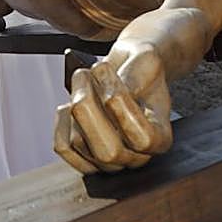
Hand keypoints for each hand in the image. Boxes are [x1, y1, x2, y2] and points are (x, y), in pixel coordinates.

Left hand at [54, 43, 173, 173]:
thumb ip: (133, 79)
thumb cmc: (140, 67)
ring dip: (75, 102)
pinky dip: (61, 121)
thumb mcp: (146, 60)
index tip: (113, 78)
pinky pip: (63, 147)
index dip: (124, 111)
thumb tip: (109, 100)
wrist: (128, 71)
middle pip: (108, 151)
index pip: (144, 140)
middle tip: (84, 73)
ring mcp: (110, 161)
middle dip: (89, 107)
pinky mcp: (85, 158)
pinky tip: (68, 102)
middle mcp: (137, 156)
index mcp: (161, 137)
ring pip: (80, 143)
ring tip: (82, 77)